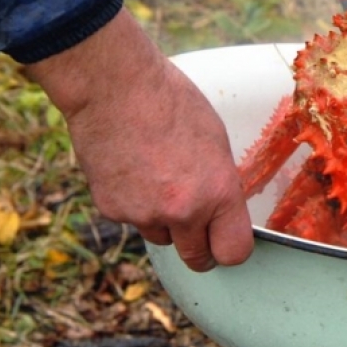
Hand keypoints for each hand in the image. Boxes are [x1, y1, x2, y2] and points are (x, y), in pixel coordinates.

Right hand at [27, 9, 253, 271]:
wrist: (115, 88)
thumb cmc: (171, 103)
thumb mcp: (215, 142)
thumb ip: (219, 184)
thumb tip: (221, 209)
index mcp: (219, 192)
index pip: (234, 252)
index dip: (230, 248)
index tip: (226, 240)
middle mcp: (184, 211)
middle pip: (197, 259)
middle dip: (199, 246)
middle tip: (196, 226)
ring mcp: (144, 214)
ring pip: (162, 237)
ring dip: (164, 221)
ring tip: (157, 176)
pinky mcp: (112, 210)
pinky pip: (132, 219)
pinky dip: (133, 204)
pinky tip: (131, 168)